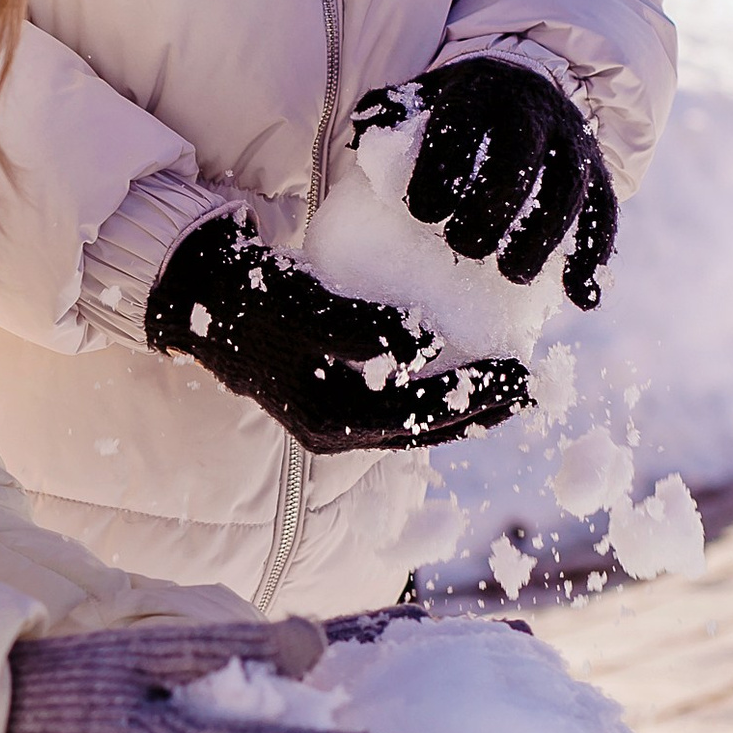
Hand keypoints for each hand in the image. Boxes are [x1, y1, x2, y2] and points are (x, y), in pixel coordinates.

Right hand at [143, 212, 528, 454]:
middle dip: (480, 411)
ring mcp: (329, 421)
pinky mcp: (330, 399)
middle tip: (531, 384)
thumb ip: (364, 330)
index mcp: (327, 421)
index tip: (518, 371)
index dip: (472, 399)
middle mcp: (331, 433)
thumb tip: (427, 345)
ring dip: (462, 410)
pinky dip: (432, 398)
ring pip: (411, 426)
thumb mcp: (307, 309)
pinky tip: (456, 373)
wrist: (201, 298)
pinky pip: (395, 409)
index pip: (417, 418)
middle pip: (422, 433)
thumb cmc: (255, 298)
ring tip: (508, 389)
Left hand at [351, 58, 615, 308]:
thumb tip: (362, 134)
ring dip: (542, 239)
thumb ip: (388, 116)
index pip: (462, 127)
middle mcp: (533, 113)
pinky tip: (580, 296)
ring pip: (567, 190)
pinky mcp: (599, 171)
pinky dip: (593, 255)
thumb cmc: (462, 106)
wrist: (528, 82)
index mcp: (481, 93)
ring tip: (512, 275)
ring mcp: (572, 143)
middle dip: (492, 211)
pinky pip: (605, 212)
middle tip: (463, 249)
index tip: (421, 214)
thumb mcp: (422, 97)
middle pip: (519, 160)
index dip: (441, 172)